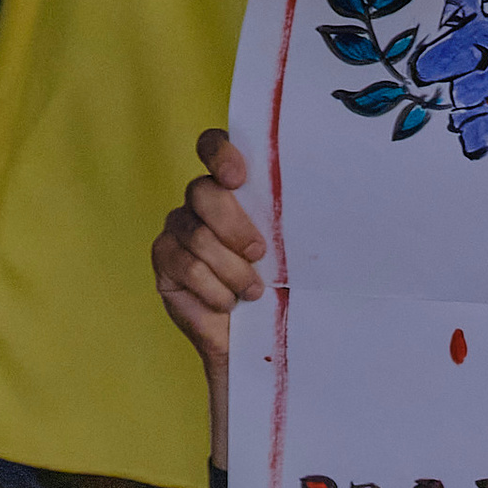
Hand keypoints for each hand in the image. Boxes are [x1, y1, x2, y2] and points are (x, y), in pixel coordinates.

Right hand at [152, 129, 263, 465]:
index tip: (239, 178)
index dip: (219, 154)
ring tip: (251, 291)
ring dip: (231, 270)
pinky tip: (226, 304)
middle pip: (203, 192)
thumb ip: (283, 221)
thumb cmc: (277, 289)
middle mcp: (198, 204)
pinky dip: (213, 290)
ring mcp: (177, 231)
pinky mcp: (165, 262)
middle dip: (235, 227)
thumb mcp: (287, 252)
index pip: (212, 146)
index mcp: (229, 188)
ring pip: (198, 236)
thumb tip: (322, 200)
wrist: (253, 341)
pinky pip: (186, 267)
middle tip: (259, 254)